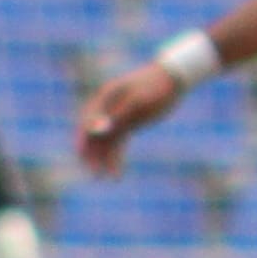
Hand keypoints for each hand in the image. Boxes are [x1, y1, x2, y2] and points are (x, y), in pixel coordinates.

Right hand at [76, 60, 180, 176]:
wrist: (175, 79)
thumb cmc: (156, 87)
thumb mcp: (137, 102)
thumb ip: (116, 116)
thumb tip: (96, 130)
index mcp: (105, 97)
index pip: (87, 119)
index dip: (83, 137)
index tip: (81, 154)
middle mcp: (107, 108)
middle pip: (93, 133)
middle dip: (90, 153)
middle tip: (92, 172)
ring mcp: (117, 117)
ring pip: (105, 141)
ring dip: (102, 159)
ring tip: (102, 177)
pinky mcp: (128, 124)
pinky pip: (118, 143)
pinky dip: (116, 158)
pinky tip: (117, 174)